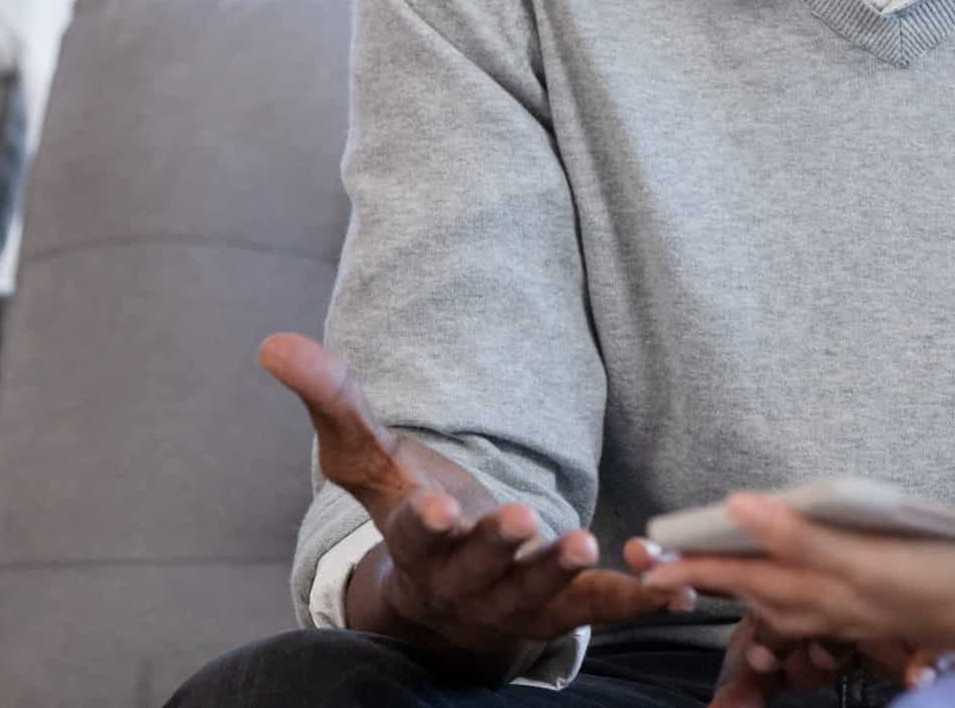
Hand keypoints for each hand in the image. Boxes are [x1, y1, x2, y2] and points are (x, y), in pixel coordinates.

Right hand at [260, 333, 691, 666]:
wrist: (445, 599)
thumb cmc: (415, 513)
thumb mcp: (372, 460)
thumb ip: (336, 401)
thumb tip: (275, 343)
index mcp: (420, 545)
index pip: (416, 534)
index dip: (425, 522)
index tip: (434, 506)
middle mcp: (465, 582)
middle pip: (483, 568)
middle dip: (503, 547)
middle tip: (527, 522)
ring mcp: (517, 602)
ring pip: (541, 594)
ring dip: (565, 573)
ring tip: (589, 546)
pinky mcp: (566, 610)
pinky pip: (604, 609)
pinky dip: (641, 597)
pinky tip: (680, 585)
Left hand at [639, 493, 954, 663]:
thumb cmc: (939, 581)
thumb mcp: (866, 559)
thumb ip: (800, 536)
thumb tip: (738, 507)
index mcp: (815, 588)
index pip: (736, 574)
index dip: (690, 565)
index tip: (646, 557)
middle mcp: (822, 604)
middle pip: (749, 588)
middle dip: (701, 574)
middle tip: (656, 562)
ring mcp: (845, 609)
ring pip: (777, 598)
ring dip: (739, 582)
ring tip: (706, 566)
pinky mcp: (868, 605)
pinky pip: (809, 601)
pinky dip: (783, 587)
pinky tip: (789, 576)